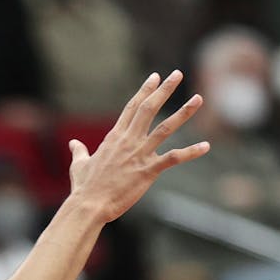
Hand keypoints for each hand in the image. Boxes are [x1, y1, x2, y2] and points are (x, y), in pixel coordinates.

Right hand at [67, 71, 208, 223]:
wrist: (89, 205)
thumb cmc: (84, 187)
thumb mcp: (79, 165)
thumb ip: (79, 152)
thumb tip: (74, 143)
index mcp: (114, 137)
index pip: (132, 107)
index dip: (145, 91)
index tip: (155, 77)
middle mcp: (129, 141)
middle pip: (149, 109)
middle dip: (165, 90)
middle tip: (178, 74)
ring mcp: (139, 154)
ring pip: (165, 128)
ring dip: (183, 112)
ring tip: (199, 99)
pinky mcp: (148, 171)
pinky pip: (173, 158)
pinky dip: (190, 152)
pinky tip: (206, 146)